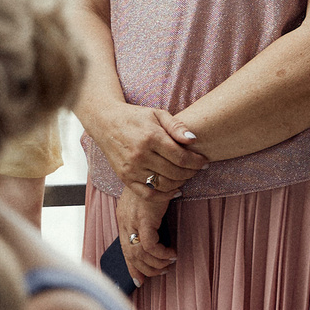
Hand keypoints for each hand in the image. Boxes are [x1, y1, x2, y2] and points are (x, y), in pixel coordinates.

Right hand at [88, 101, 208, 193]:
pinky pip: (148, 194)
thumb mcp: (157, 114)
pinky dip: (164, 196)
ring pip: (164, 185)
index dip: (197, 162)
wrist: (106, 123)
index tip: (204, 161)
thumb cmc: (135, 117)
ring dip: (180, 183)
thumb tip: (193, 139)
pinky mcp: (125, 178)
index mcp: (151, 137)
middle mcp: (140, 155)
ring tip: (186, 176)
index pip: (181, 157)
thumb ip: (177, 126)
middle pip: (175, 172)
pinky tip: (175, 190)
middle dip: (191, 172)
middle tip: (197, 169)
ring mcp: (131, 169)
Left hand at [116, 182, 176, 285]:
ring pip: (140, 254)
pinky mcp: (144, 218)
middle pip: (130, 255)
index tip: (140, 279)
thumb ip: (148, 215)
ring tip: (170, 262)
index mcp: (124, 217)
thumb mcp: (148, 200)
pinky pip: (150, 245)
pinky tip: (172, 252)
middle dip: (146, 269)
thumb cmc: (158, 181)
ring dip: (156, 263)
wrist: (159, 166)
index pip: (124, 248)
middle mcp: (125, 220)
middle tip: (162, 271)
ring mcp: (133, 220)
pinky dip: (161, 254)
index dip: (132, 267)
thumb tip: (157, 230)